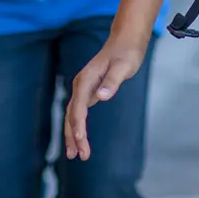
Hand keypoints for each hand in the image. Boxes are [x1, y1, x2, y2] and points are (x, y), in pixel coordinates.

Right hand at [63, 33, 148, 160]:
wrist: (125, 41)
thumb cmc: (126, 53)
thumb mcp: (124, 66)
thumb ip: (112, 81)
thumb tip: (101, 96)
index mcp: (86, 79)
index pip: (78, 106)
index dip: (78, 124)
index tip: (81, 140)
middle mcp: (81, 84)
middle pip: (72, 114)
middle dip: (74, 136)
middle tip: (79, 156)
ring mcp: (83, 89)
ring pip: (73, 115)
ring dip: (73, 135)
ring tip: (76, 155)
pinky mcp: (88, 92)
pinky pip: (78, 113)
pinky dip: (77, 127)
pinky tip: (79, 140)